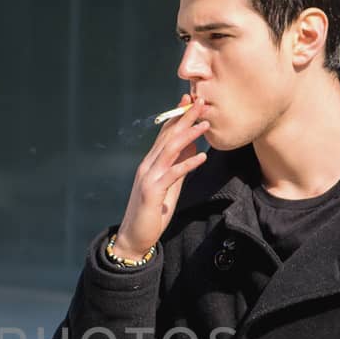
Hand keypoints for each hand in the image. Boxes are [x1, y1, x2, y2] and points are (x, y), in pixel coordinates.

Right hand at [111, 93, 209, 257]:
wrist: (134, 237)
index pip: (165, 134)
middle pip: (168, 136)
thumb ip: (179, 167)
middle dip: (184, 117)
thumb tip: (193, 149)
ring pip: (170, 150)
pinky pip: (173, 174)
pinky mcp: (152, 192)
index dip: (178, 116)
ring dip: (188, 135)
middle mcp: (148, 165)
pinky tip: (202, 156)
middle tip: (200, 101)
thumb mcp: (170, 186)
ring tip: (205, 124)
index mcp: (151, 163)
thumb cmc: (152, 213)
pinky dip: (188, 164)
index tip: (190, 101)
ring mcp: (148, 177)